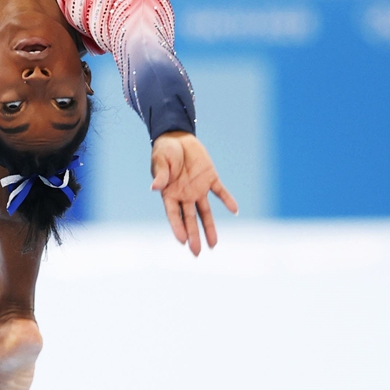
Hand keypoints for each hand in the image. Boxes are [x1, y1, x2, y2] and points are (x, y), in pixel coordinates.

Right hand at [151, 131, 237, 254]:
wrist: (177, 137)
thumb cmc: (164, 151)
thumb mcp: (160, 161)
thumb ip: (160, 175)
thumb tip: (154, 187)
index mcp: (169, 193)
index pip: (173, 215)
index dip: (177, 227)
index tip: (182, 241)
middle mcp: (184, 196)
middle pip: (190, 219)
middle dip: (193, 235)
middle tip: (197, 252)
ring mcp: (198, 189)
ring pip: (205, 212)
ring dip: (210, 227)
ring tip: (213, 245)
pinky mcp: (210, 178)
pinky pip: (220, 191)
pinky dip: (227, 200)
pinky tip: (235, 210)